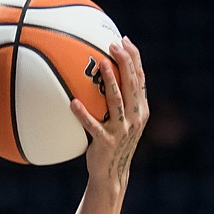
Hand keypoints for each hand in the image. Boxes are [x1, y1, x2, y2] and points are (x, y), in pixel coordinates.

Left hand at [71, 37, 147, 189]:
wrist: (112, 173)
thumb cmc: (112, 143)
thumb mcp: (121, 121)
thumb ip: (118, 102)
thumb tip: (103, 78)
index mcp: (141, 109)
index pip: (140, 78)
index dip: (134, 58)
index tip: (124, 40)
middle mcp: (135, 117)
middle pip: (132, 84)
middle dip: (125, 61)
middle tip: (114, 44)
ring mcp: (122, 129)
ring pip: (117, 100)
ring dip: (110, 81)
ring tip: (101, 64)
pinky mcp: (106, 141)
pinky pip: (93, 125)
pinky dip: (83, 114)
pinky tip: (72, 102)